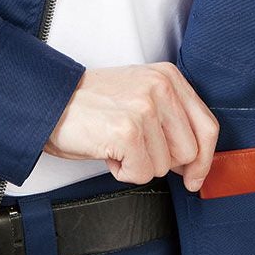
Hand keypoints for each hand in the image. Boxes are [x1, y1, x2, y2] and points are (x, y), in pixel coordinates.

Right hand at [45, 63, 219, 191]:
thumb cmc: (90, 106)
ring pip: (164, 166)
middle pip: (189, 152)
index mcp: (169, 77)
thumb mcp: (140, 98)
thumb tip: (194, 164)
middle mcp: (161, 88)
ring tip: (116, 143)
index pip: (207, 126)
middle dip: (162, 161)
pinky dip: (122, 171)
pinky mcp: (128, 130)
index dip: (204, 160)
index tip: (194, 177)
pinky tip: (108, 150)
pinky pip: (141, 173)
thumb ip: (171, 121)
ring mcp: (145, 108)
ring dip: (138, 164)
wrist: (47, 102)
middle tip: (134, 148)